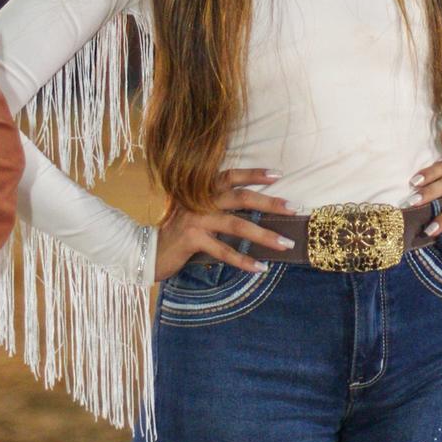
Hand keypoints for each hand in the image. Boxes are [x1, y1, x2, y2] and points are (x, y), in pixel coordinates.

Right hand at [154, 168, 299, 281]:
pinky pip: (223, 251)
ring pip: (237, 225)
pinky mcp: (192, 240)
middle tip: (294, 207)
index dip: (254, 174)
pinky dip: (244, 260)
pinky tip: (260, 267)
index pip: (232, 175)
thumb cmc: (178, 231)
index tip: (279, 175)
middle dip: (270, 202)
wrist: (146, 250)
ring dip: (264, 235)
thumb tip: (252, 205)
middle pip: (241, 197)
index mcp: (203, 189)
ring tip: (285, 243)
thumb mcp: (196, 211)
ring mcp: (196, 219)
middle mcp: (200, 200)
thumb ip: (217, 204)